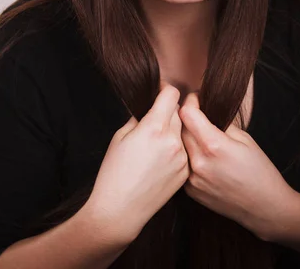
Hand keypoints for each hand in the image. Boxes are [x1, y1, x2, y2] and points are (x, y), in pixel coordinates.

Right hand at [87, 81, 189, 242]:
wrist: (120, 209)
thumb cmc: (114, 172)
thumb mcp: (120, 135)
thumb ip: (140, 117)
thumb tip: (150, 106)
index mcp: (154, 128)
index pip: (172, 95)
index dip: (165, 89)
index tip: (159, 91)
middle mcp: (172, 141)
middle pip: (178, 112)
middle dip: (168, 110)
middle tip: (155, 116)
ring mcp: (182, 158)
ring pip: (183, 131)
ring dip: (173, 129)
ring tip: (156, 141)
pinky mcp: (185, 173)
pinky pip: (184, 150)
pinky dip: (176, 148)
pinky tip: (160, 158)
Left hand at [179, 92, 296, 239]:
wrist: (265, 209)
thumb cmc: (260, 171)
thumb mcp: (245, 139)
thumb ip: (220, 123)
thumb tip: (204, 108)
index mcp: (214, 146)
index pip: (187, 113)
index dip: (191, 101)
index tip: (196, 98)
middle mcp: (199, 163)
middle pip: (180, 128)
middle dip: (186, 117)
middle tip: (197, 114)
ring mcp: (192, 179)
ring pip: (179, 147)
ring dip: (185, 137)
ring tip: (199, 135)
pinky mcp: (190, 191)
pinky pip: (183, 165)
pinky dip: (188, 156)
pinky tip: (201, 157)